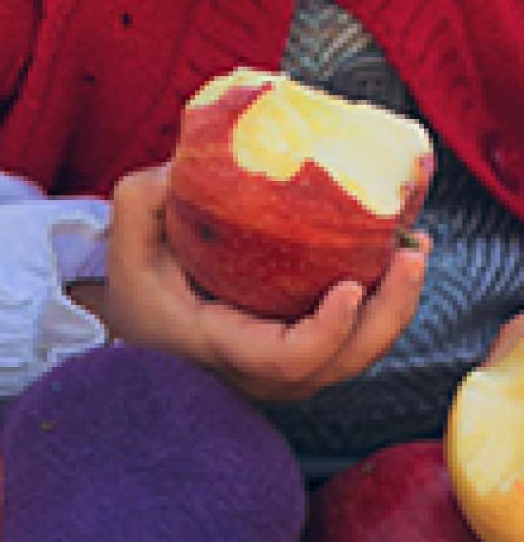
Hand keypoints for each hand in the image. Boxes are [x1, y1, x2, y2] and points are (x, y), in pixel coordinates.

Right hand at [89, 165, 428, 403]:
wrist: (139, 333)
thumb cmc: (136, 290)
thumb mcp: (126, 244)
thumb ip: (144, 200)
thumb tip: (183, 167)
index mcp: (223, 347)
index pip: (288, 359)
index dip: (327, 330)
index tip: (349, 286)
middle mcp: (264, 374)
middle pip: (344, 362)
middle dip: (388, 312)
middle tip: (411, 255)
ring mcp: (288, 373)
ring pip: (358, 355)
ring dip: (396, 307)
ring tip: (415, 250)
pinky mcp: (303, 359)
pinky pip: (354, 342)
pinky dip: (382, 306)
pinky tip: (396, 260)